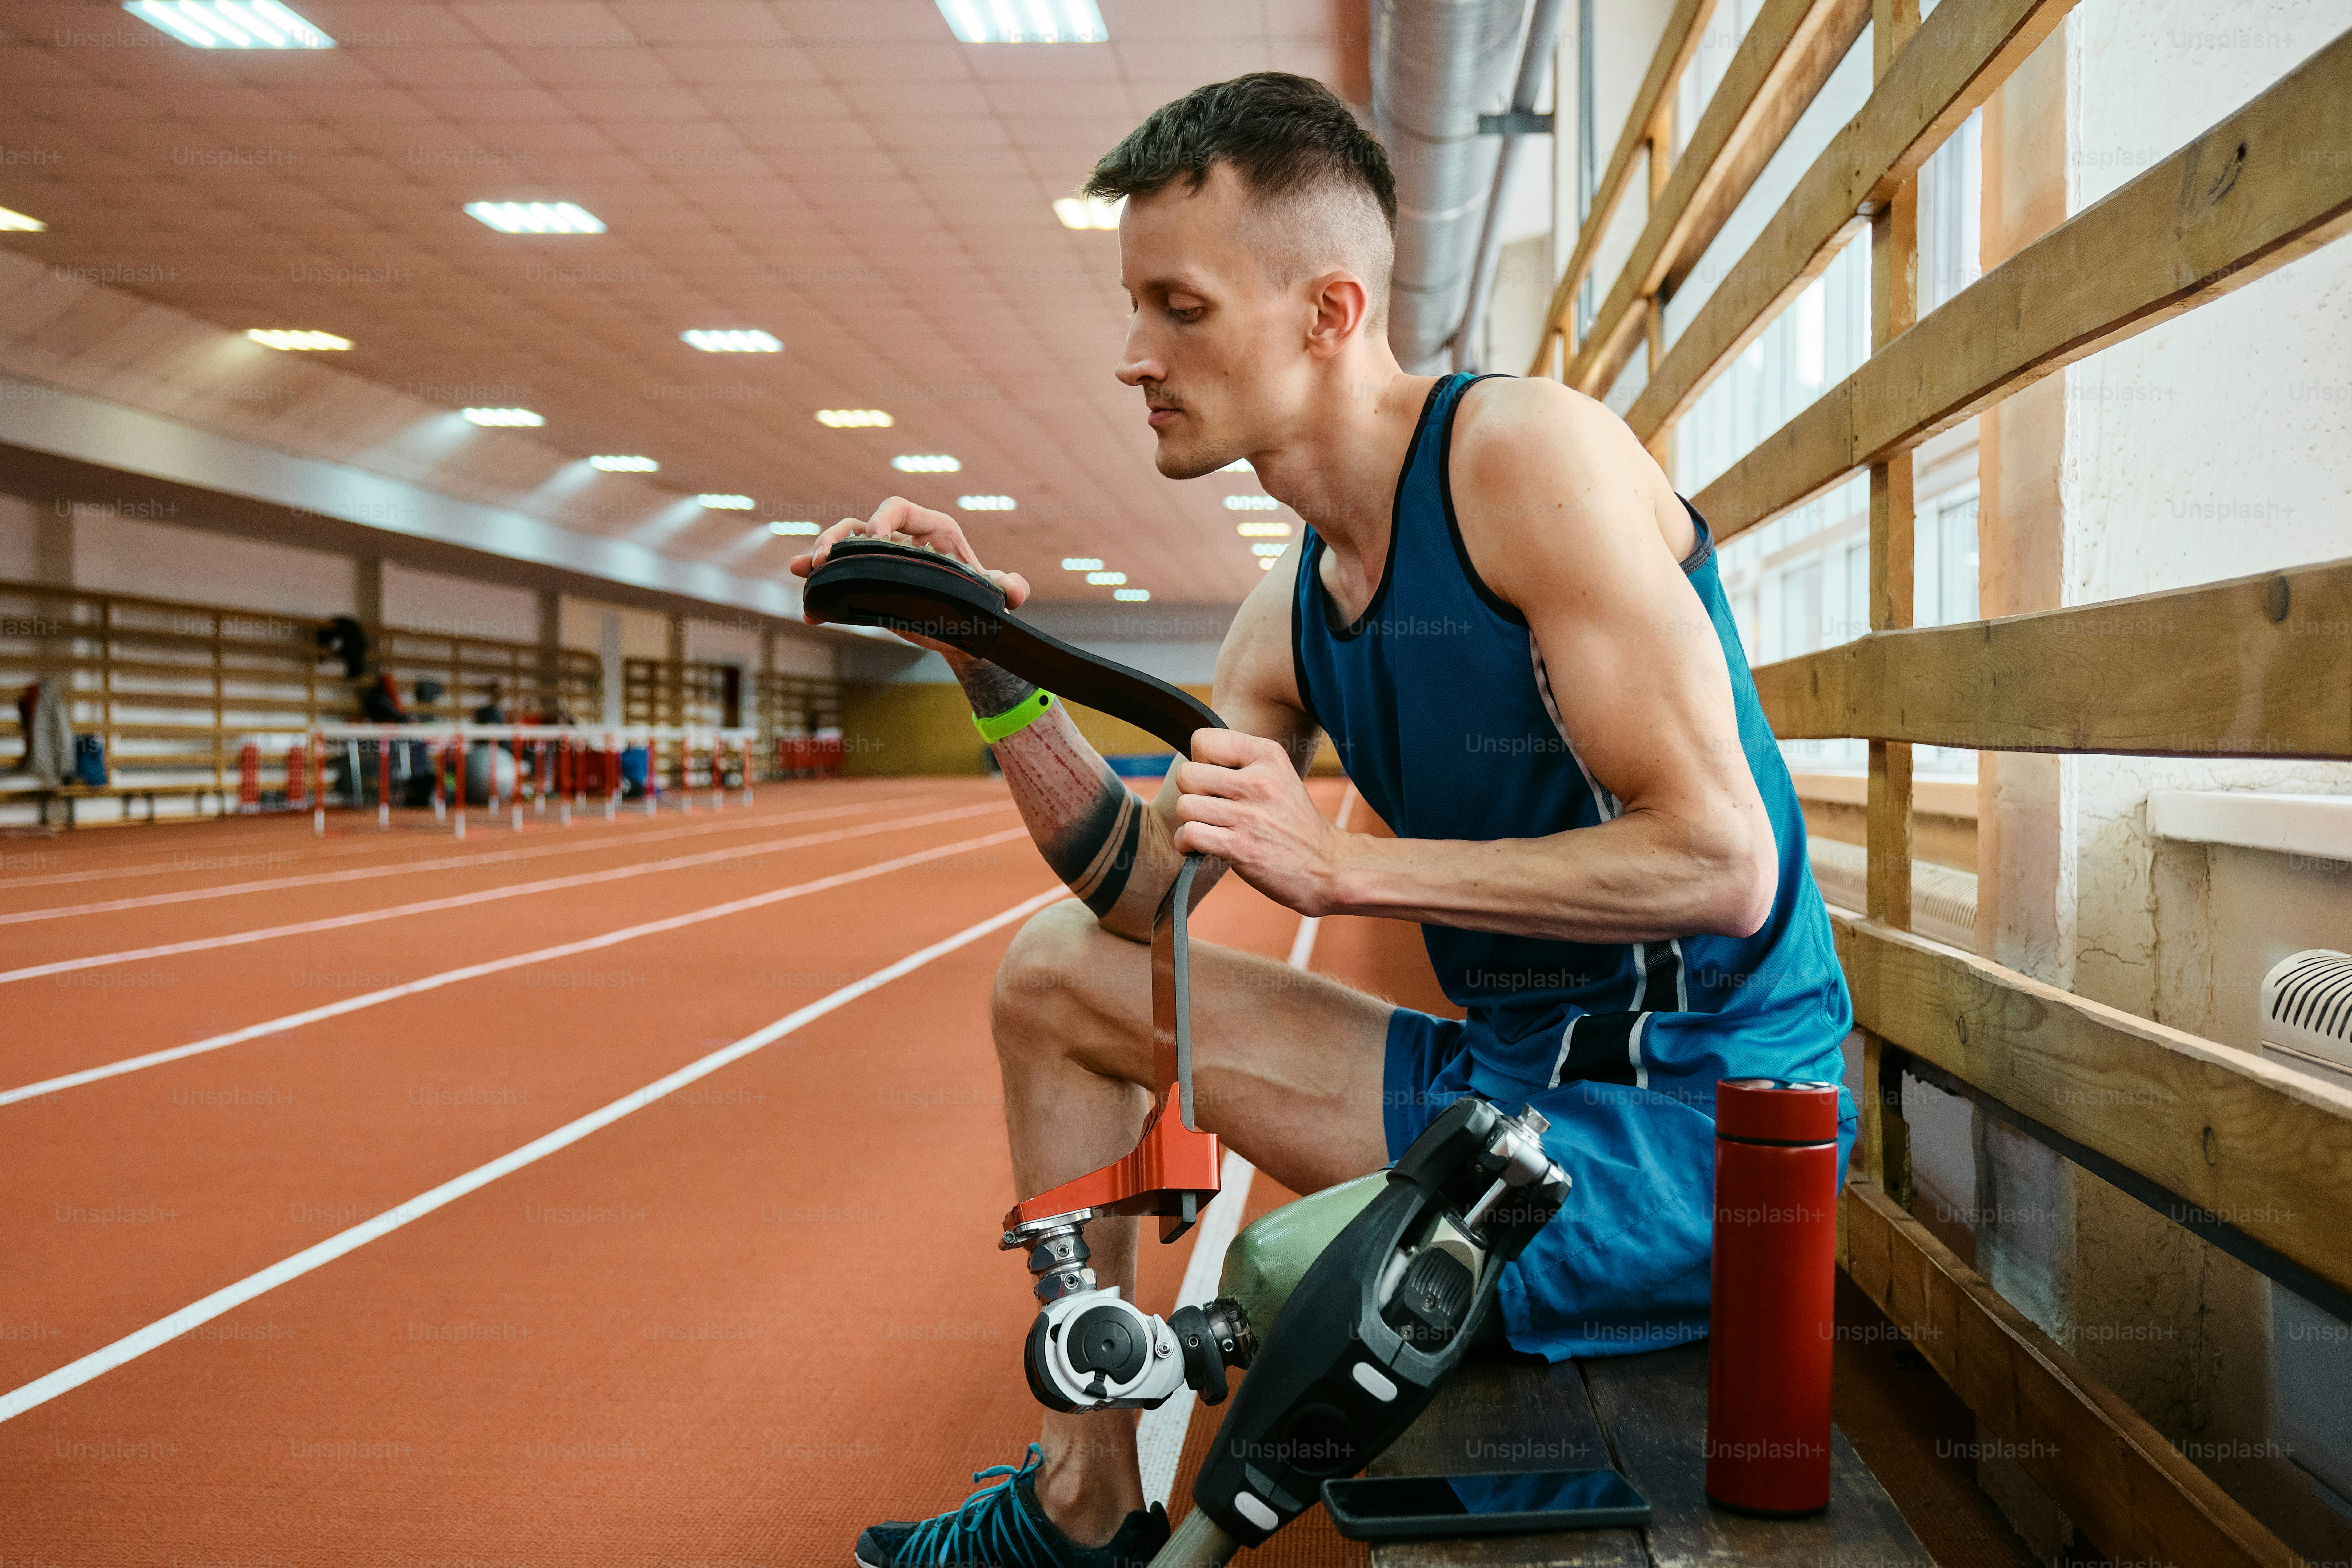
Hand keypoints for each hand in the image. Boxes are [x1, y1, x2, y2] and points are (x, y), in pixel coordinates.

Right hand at [791, 497, 1031, 656]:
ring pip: (844, 546)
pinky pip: (841, 580)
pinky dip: (822, 590)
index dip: (883, 517)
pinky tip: (810, 611)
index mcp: (932, 530)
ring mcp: (882, 562)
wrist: (966, 628)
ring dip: (821, 554)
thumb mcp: (994, 596)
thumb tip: (1016, 590)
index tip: (875, 539)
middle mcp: (901, 540)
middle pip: (860, 524)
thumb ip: (1008, 589)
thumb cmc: (980, 602)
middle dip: (838, 537)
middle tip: (824, 558)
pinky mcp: (870, 585)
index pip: (899, 507)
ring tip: (804, 569)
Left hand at [1170, 729, 1349, 914]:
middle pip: (1187, 774)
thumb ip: (1241, 763)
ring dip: (1189, 821)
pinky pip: (1189, 834)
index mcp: (1268, 756)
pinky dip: (1185, 843)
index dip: (1200, 762)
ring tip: (1208, 828)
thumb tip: (1194, 761)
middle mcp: (1259, 781)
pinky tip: (1200, 846)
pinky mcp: (1240, 848)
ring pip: (1185, 806)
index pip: (1203, 740)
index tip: (1215, 780)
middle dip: (1191, 794)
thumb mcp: (1279, 776)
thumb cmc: (1294, 823)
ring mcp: (1250, 816)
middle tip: (1210, 807)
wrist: (1327, 867)